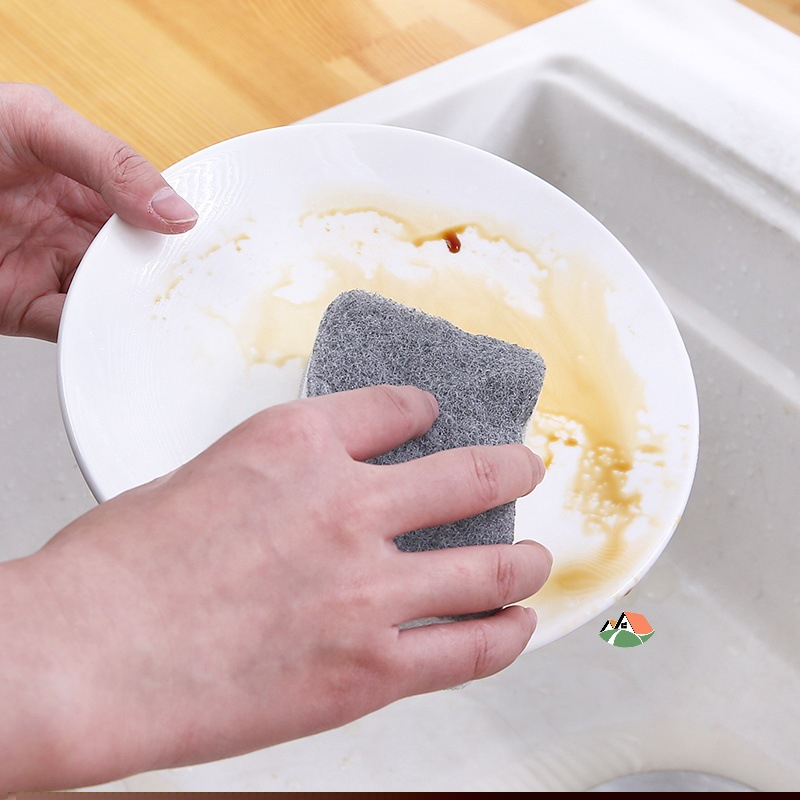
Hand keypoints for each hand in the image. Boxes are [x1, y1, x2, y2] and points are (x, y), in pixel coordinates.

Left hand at [0, 82, 196, 340]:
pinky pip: (72, 325)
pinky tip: (115, 322)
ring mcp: (51, 268)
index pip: (152, 209)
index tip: (213, 242)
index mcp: (88, 181)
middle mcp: (74, 228)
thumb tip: (176, 210)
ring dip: (136, 304)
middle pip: (139, 260)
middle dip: (167, 272)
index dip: (183, 226)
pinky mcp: (24, 307)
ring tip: (165, 307)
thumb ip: (111, 162)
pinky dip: (95, 331)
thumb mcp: (37, 124)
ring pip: (113, 297)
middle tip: (200, 283)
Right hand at [0, 386, 549, 790]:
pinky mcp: (369, 669)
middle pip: (468, 475)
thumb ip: (275, 483)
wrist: (83, 657)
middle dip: (509, 469)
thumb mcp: (201, 478)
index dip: (422, 410)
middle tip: (523, 470)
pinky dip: (505, 635)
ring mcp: (367, 589)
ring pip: (490, 565)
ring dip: (525, 559)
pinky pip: (471, 649)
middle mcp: (347, 505)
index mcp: (297, 442)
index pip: (394, 407)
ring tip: (536, 559)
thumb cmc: (117, 571)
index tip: (434, 417)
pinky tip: (516, 627)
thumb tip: (308, 499)